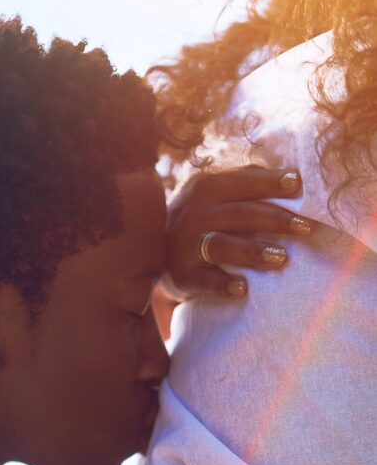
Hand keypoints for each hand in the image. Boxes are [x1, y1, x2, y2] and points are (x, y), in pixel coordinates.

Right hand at [159, 164, 309, 304]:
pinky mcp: (183, 276)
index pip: (243, 182)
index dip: (271, 182)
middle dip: (275, 219)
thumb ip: (245, 183)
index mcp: (205, 188)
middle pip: (240, 214)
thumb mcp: (214, 196)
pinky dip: (223, 285)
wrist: (156, 255)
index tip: (299, 183)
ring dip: (252, 251)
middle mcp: (193, 214)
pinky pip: (205, 281)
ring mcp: (186, 246)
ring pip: (222, 245)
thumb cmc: (201, 221)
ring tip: (282, 258)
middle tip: (307, 227)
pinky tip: (243, 289)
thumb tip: (292, 176)